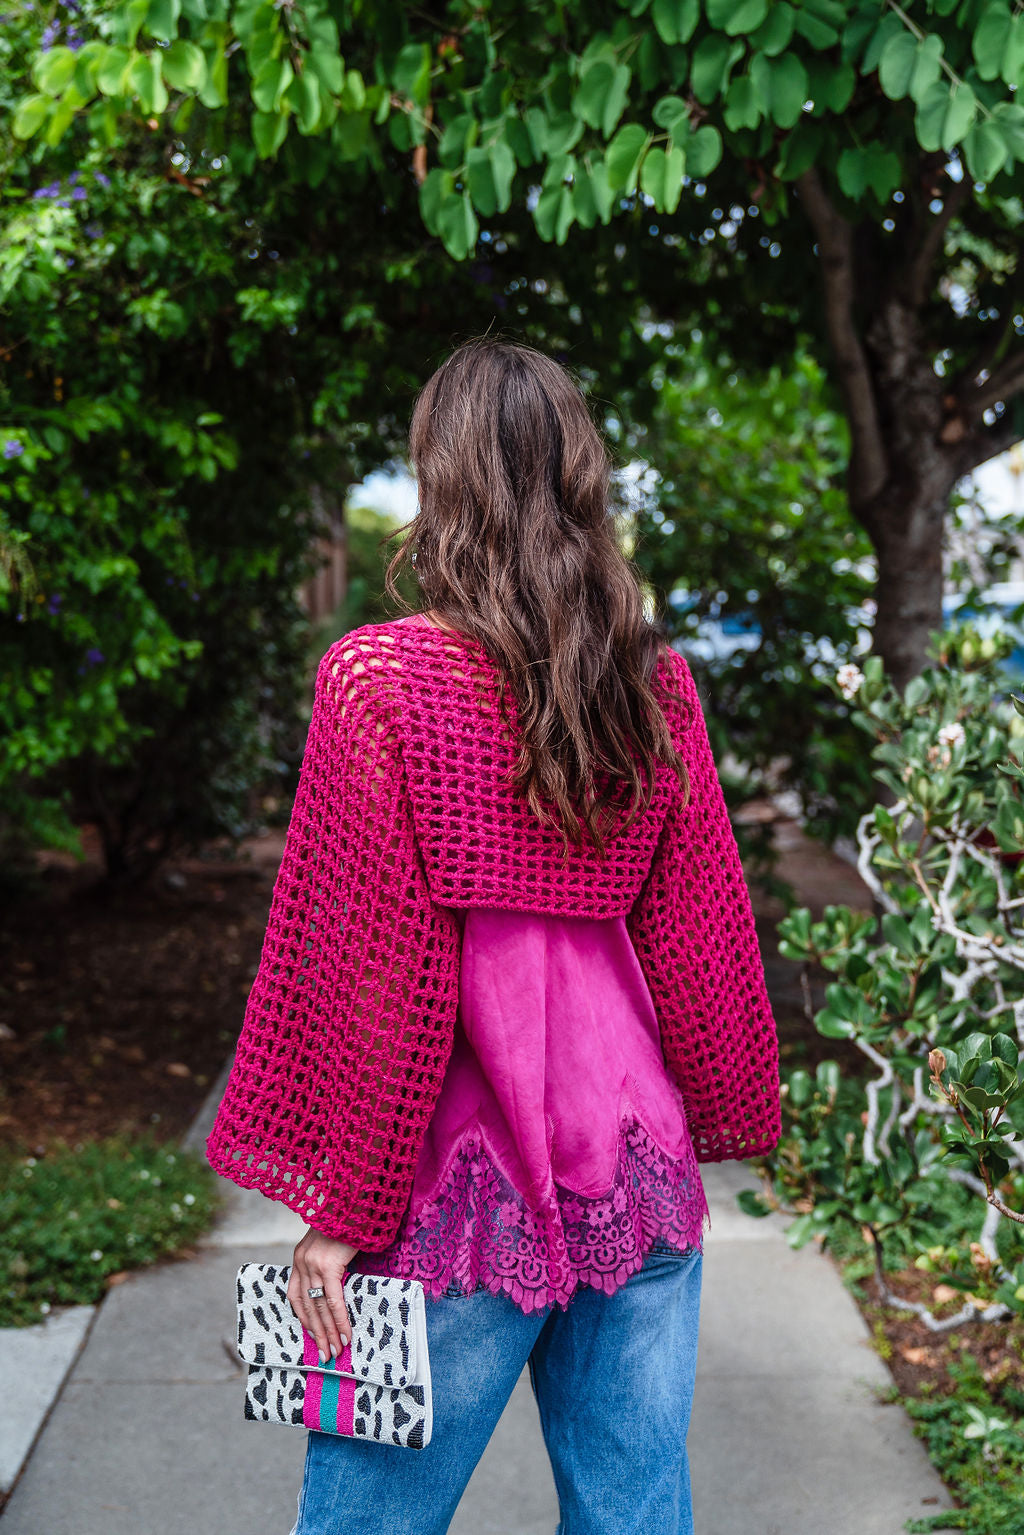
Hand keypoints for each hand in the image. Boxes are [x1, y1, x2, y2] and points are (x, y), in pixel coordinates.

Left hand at [287, 1227, 358, 1362]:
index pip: (295, 1296)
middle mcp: (302, 1262)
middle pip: (307, 1307)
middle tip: (326, 1354)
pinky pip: (333, 1300)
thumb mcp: (329, 1242)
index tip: (313, 1336)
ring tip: (336, 1351)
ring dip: (329, 1333)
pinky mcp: (328, 1265)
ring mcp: (313, 1264)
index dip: (304, 1319)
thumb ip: (327, 1262)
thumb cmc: (347, 1220)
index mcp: (299, 1257)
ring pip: (319, 1308)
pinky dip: (340, 1320)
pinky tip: (346, 1334)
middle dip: (317, 1333)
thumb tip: (336, 1285)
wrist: (353, 1199)